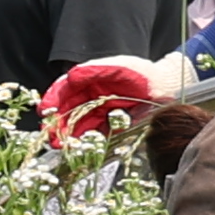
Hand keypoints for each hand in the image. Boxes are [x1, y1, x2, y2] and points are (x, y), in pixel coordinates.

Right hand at [38, 54, 171, 148]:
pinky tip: (76, 146)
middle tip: (50, 136)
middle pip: (68, 108)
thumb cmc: (146, 75)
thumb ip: (96, 70)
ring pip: (77, 122)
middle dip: (57, 122)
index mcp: (92, 77)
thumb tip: (71, 76)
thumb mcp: (121, 68)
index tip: (46, 110)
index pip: (66, 87)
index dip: (53, 98)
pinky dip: (83, 140)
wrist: (169, 88)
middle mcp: (92, 94)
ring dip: (67, 134)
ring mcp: (100, 109)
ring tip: (60, 145)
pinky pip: (92, 132)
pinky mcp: (109, 123)